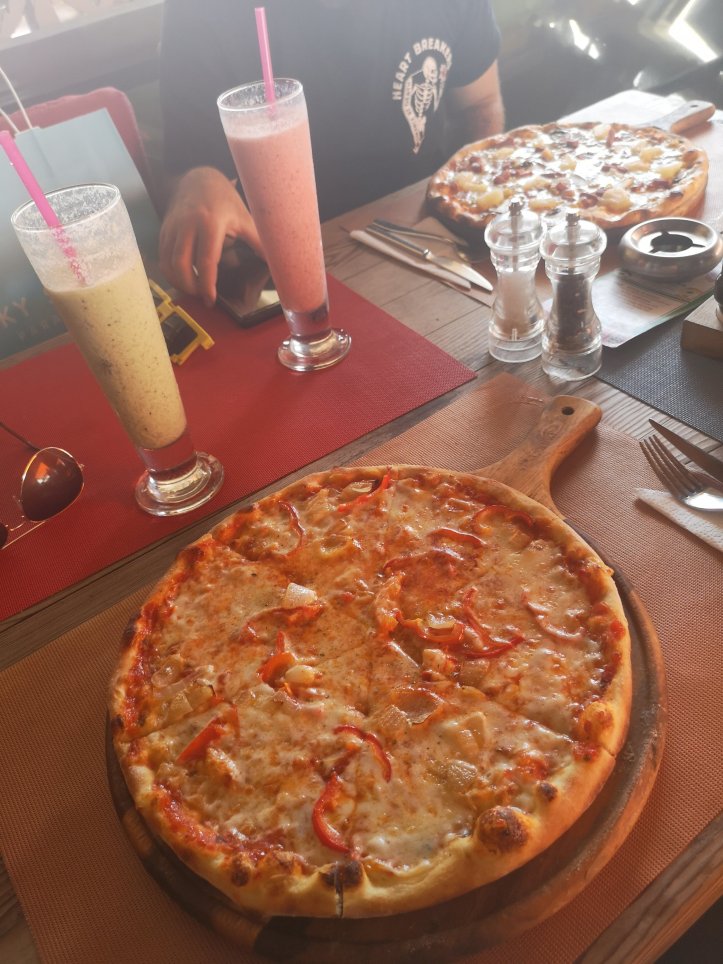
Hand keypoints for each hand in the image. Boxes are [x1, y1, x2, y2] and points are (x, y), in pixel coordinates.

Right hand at [159, 167, 262, 304]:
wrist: (198, 178)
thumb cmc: (224, 199)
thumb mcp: (244, 218)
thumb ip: (258, 242)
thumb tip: (277, 264)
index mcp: (210, 223)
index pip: (205, 260)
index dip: (207, 284)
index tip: (210, 300)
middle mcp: (187, 224)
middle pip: (181, 265)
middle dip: (190, 286)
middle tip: (201, 296)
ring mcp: (173, 226)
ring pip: (168, 263)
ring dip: (178, 282)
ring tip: (192, 289)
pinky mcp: (164, 229)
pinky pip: (162, 256)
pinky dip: (170, 271)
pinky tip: (182, 278)